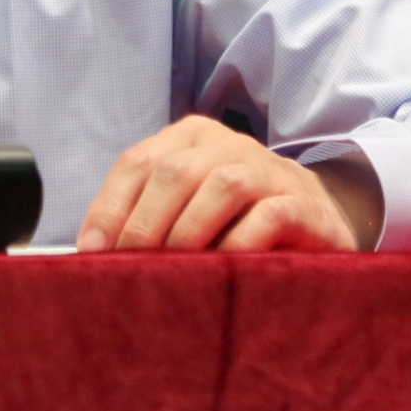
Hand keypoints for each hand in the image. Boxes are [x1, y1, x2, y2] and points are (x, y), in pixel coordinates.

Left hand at [77, 116, 379, 252]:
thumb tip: (95, 250)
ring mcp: (268, 169)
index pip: (137, 162)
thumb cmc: (238, 218)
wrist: (318, 219)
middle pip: (173, 173)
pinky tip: (223, 269)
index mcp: (190, 138)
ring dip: (188, 232)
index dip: (110, 206)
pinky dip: (240, 244)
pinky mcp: (303, 203)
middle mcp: (227, 144)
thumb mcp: (189, 207)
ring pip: (220, 186)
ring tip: (171, 272)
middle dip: (144, 224)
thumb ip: (148, 215)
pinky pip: (269, 216)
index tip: (92, 250)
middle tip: (128, 268)